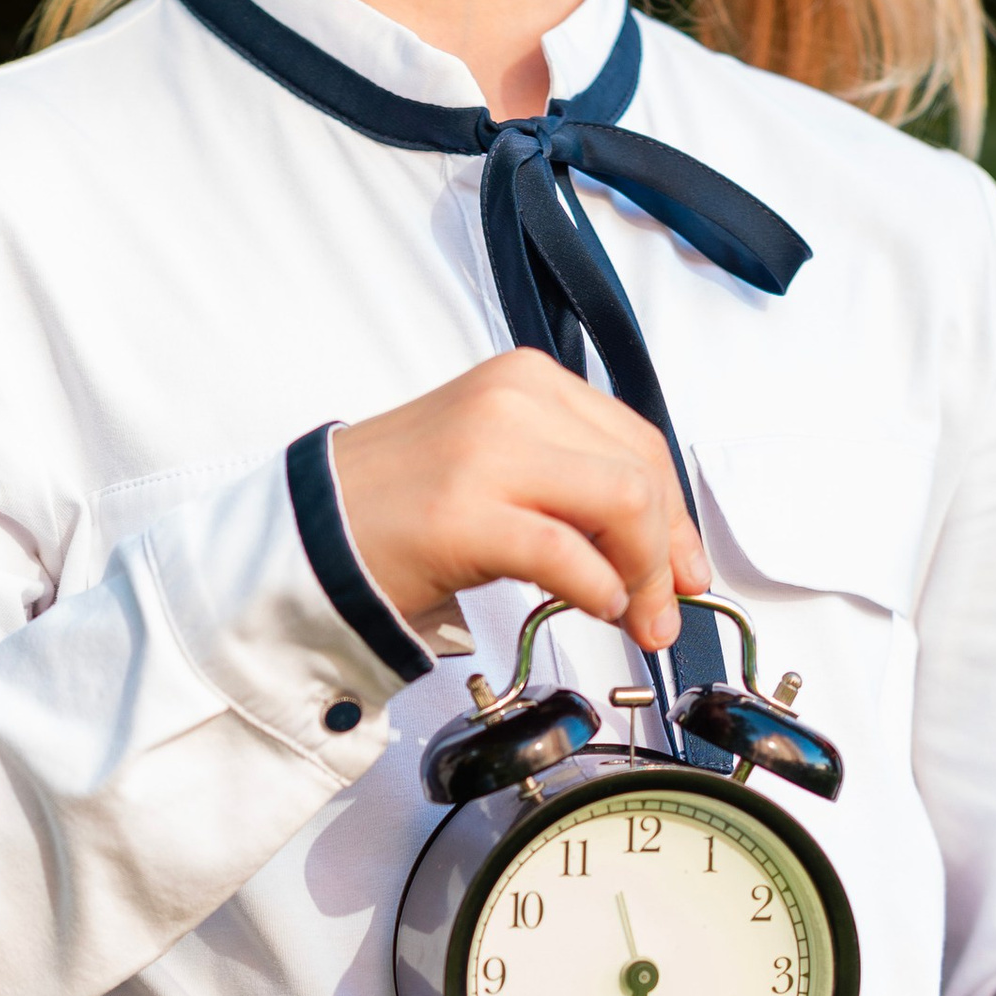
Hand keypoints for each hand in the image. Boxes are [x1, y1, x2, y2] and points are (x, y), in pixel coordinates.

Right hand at [331, 349, 706, 653]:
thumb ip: (572, 483)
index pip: (638, 440)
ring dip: (643, 573)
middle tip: (664, 610)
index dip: (677, 514)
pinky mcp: (464, 514)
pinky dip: (599, 589)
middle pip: (641, 471)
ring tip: (631, 615)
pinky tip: (592, 606)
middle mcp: (512, 402)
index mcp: (526, 381)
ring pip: (622, 502)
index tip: (685, 567)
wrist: (309, 532)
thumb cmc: (401, 505)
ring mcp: (487, 453)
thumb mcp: (500, 463)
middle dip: (668, 552)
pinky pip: (568, 554)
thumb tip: (658, 544)